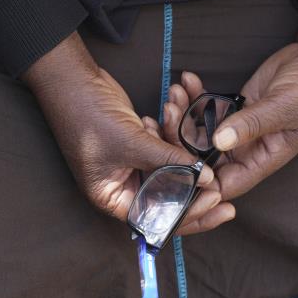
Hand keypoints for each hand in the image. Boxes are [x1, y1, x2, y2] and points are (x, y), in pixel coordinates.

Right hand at [22, 32, 233, 232]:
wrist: (73, 79)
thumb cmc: (88, 116)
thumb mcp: (132, 142)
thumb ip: (170, 161)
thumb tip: (206, 177)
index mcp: (113, 198)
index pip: (157, 218)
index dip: (189, 214)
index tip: (216, 203)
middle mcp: (123, 187)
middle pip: (168, 199)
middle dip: (195, 191)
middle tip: (225, 193)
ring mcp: (131, 165)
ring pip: (170, 171)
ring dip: (183, 153)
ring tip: (202, 141)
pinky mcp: (138, 145)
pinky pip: (164, 149)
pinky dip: (171, 136)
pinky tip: (171, 115)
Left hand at [163, 10, 297, 200]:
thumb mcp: (284, 107)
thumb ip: (252, 125)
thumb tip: (219, 143)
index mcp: (263, 160)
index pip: (224, 185)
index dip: (198, 183)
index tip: (172, 164)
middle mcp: (248, 150)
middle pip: (204, 160)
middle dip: (181, 140)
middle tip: (168, 112)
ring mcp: (239, 130)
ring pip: (200, 134)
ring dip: (184, 115)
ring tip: (176, 92)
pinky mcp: (234, 109)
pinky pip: (206, 111)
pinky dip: (194, 97)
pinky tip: (188, 79)